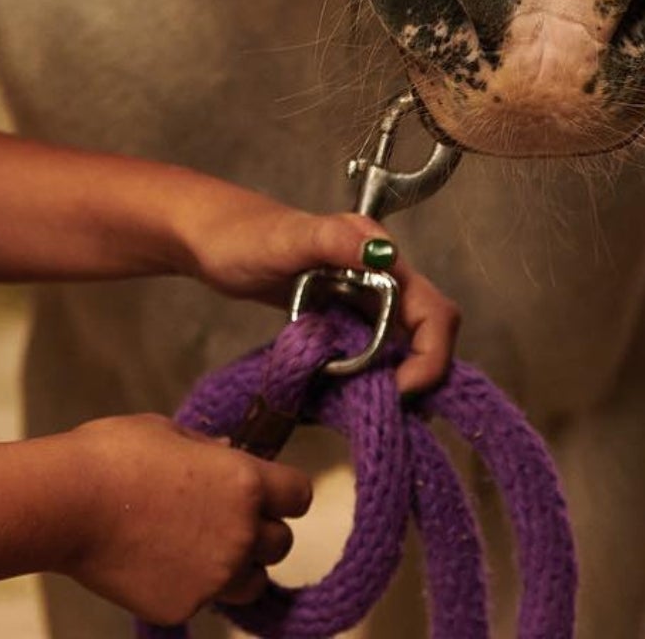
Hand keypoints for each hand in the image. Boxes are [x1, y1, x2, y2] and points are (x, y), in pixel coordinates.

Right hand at [63, 414, 312, 623]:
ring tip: (198, 546)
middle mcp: (240, 534)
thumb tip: (230, 456)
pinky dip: (193, 585)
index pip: (299, 494)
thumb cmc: (117, 453)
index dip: (286, 491)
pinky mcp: (186, 607)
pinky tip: (160, 562)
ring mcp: (215, 577)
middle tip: (226, 517)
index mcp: (244, 482)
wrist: (69, 504)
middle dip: (261, 529)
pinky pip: (206, 600)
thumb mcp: (169, 432)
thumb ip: (209, 450)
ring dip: (238, 566)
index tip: (271, 489)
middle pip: (281, 542)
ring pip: (252, 581)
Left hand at [179, 189, 461, 394]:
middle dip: (421, 374)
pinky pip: (375, 349)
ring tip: (370, 409)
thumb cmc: (243, 234)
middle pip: (428, 332)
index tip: (398, 390)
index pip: (433, 312)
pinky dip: (372, 374)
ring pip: (405, 345)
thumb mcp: (286, 239)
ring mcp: (361, 296)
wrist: (210, 238)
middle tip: (387, 409)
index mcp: (376, 253)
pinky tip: (350, 394)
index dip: (429, 356)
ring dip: (399, 378)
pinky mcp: (342, 314)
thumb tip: (385, 252)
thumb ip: (333, 240)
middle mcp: (379, 274)